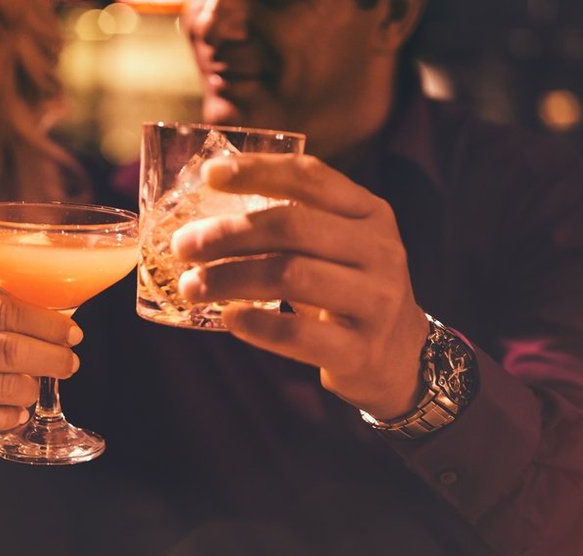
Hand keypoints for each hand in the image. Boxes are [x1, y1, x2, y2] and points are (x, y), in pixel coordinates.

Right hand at [0, 291, 80, 449]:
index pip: (4, 309)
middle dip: (51, 358)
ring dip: (29, 390)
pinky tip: (14, 412)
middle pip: (10, 348)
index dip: (46, 323)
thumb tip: (47, 323)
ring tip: (33, 389)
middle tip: (70, 364)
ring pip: (2, 387)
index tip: (72, 333)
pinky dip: (9, 416)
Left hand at [172, 154, 429, 418]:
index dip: (257, 171)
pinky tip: (228, 319)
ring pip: (290, 276)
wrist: (400, 357)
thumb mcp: (338, 246)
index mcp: (369, 213)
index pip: (311, 178)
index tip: (209, 175)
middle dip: (227, 233)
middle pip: (292, 227)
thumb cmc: (348, 291)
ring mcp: (375, 301)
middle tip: (182, 246)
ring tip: (191, 286)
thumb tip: (205, 208)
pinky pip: (299, 335)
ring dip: (229, 279)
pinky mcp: (360, 350)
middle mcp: (379, 250)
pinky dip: (256, 326)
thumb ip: (293, 222)